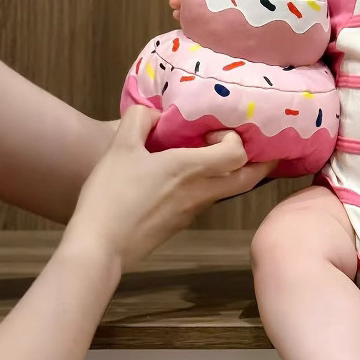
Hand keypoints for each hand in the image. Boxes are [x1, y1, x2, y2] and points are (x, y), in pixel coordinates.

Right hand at [64, 104, 274, 271]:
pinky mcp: (181, 224)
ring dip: (234, 173)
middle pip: (248, 179)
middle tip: (253, 146)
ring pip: (229, 190)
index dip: (236, 139)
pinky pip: (206, 200)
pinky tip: (189, 178)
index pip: (238, 153)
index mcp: (190, 169)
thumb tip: (155, 112)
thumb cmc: (111, 195)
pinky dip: (210, 186)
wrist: (100, 247)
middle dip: (259, 162)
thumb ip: (139, 120)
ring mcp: (193, 211)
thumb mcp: (119, 148)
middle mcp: (201, 191)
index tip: (215, 131)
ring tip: (219, 156)